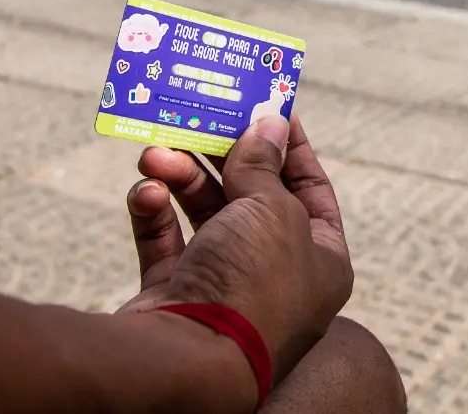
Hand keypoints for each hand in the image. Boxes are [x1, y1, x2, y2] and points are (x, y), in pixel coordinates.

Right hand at [117, 115, 352, 383]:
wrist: (187, 363)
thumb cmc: (251, 284)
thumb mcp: (272, 208)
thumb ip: (265, 162)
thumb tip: (270, 121)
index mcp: (321, 260)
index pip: (311, 188)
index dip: (290, 145)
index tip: (267, 104)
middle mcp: (274, 274)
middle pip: (250, 196)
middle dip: (222, 155)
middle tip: (201, 116)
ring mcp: (222, 286)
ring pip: (202, 212)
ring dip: (179, 176)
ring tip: (155, 151)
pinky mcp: (174, 295)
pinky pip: (165, 239)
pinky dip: (153, 211)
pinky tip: (146, 192)